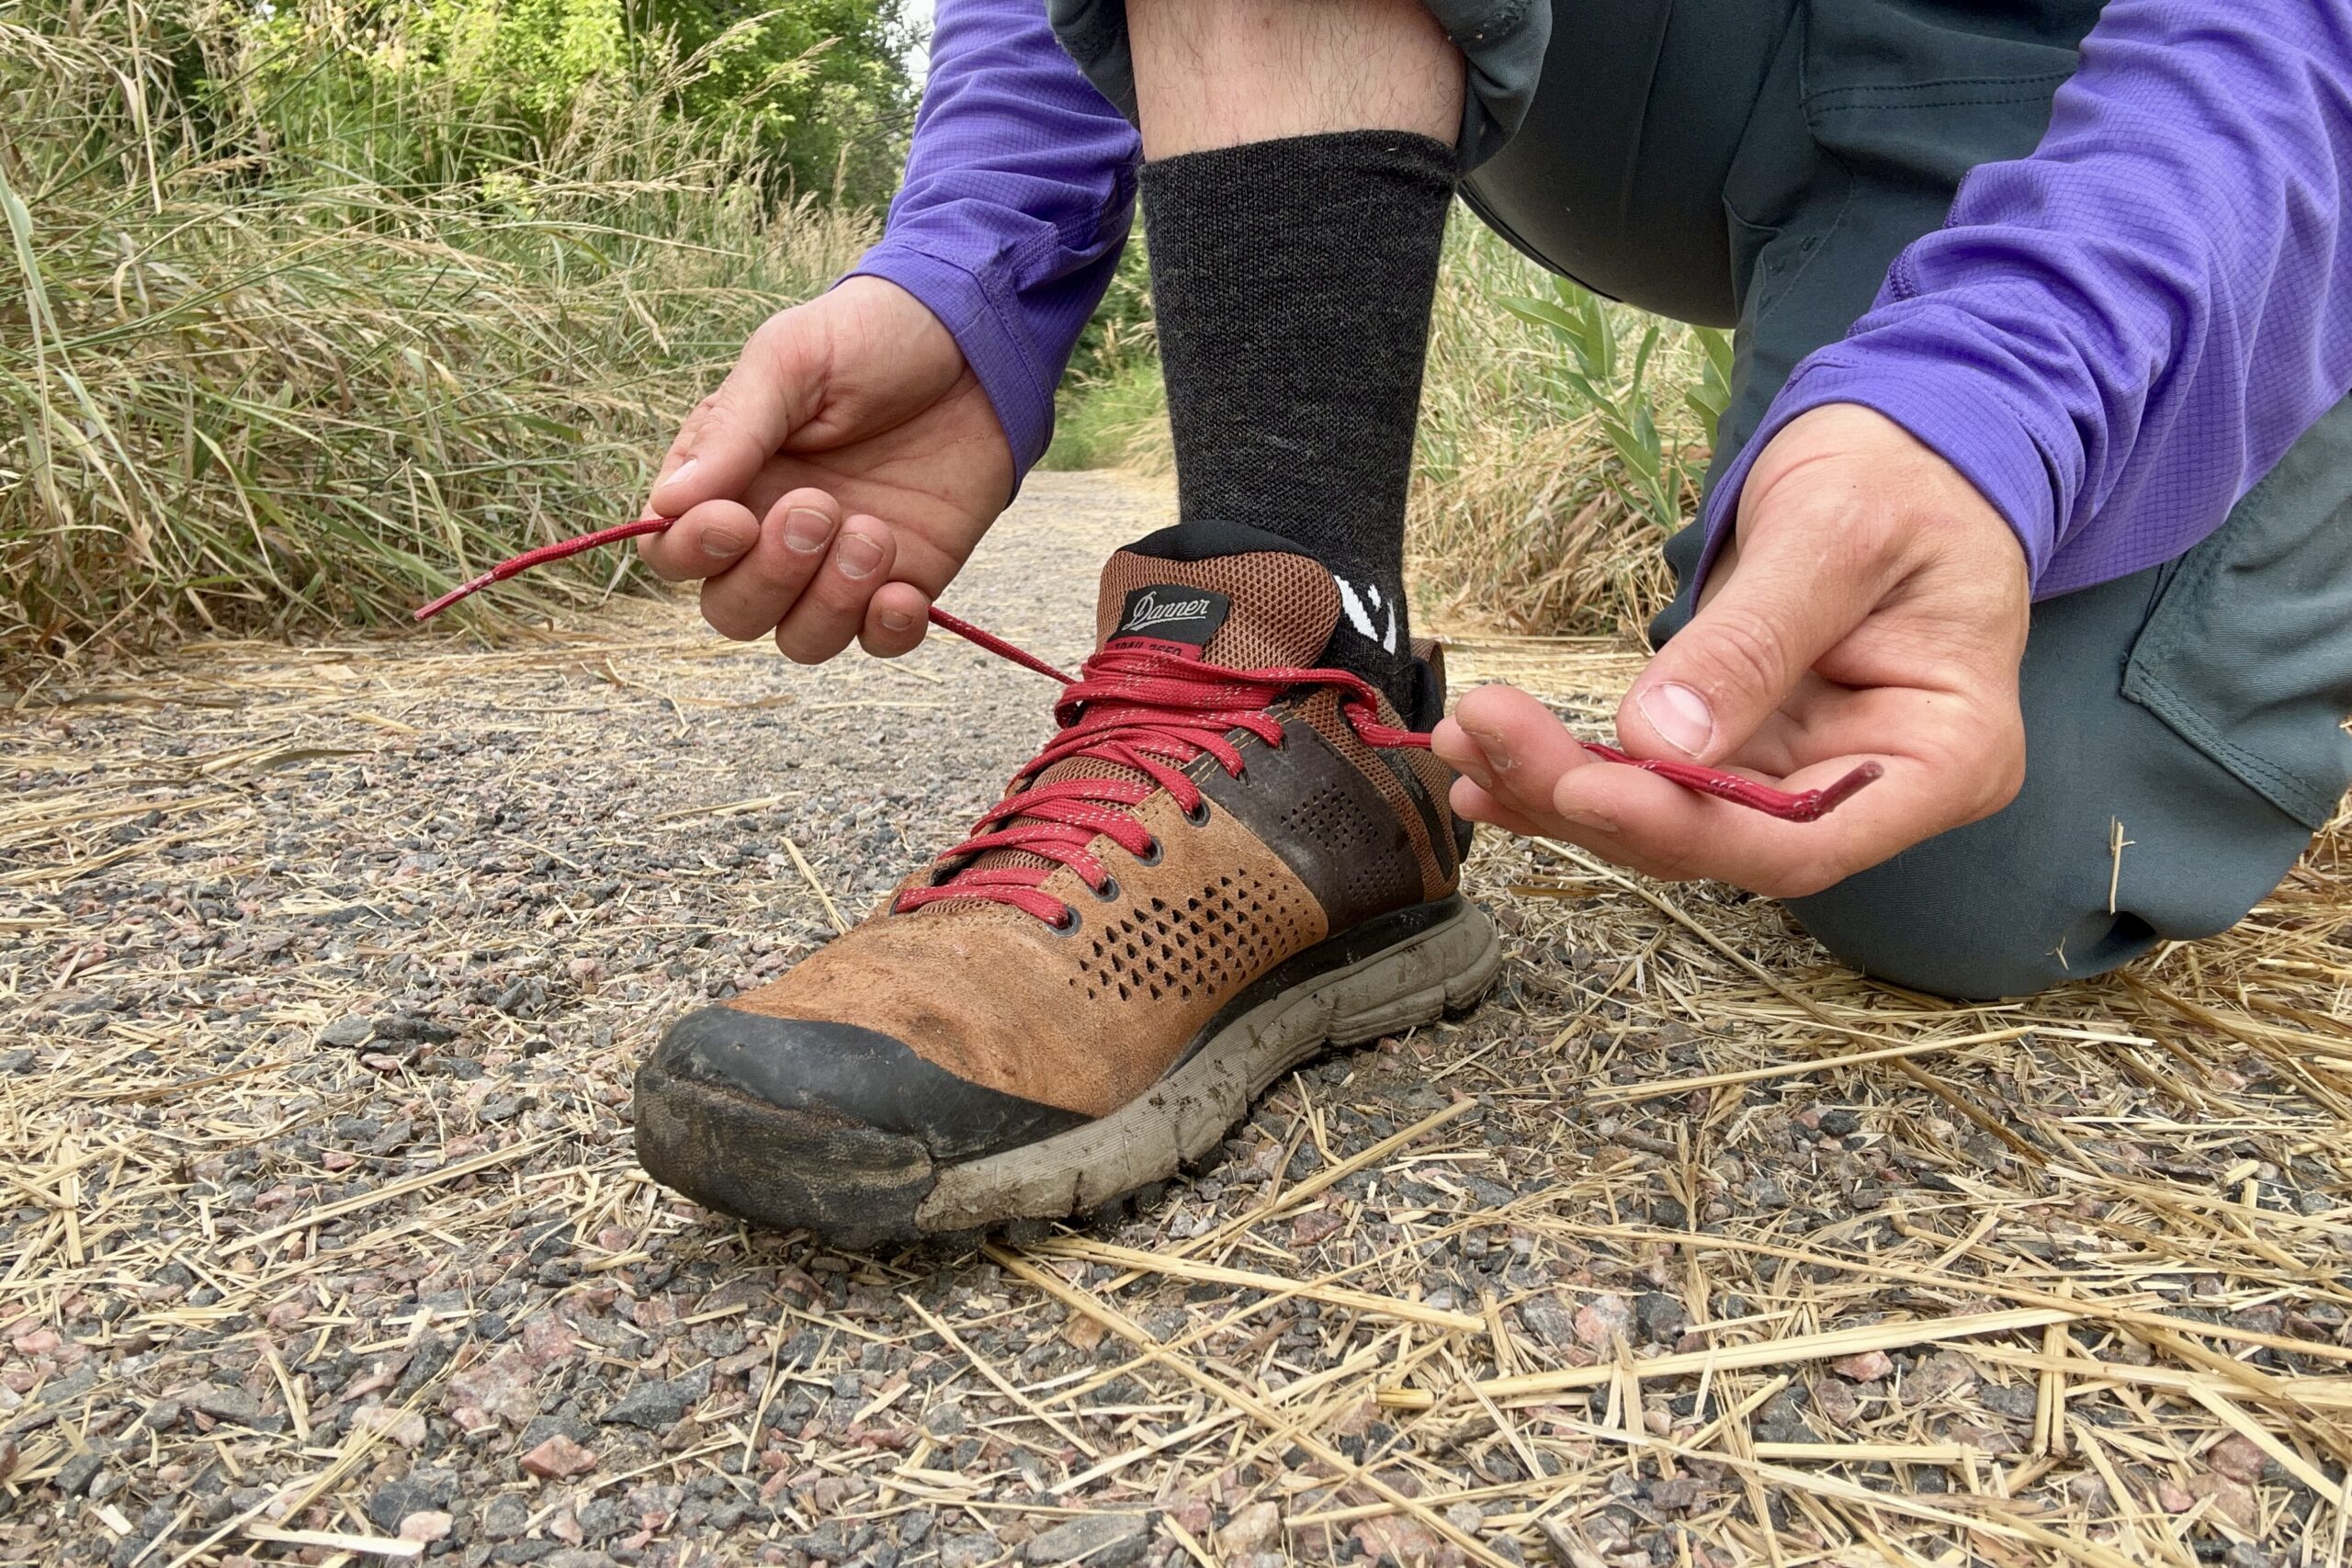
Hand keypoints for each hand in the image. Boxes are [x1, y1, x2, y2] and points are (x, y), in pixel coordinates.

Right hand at [638, 276, 1015, 660]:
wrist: (977, 345)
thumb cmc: (870, 338)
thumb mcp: (791, 361)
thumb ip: (733, 432)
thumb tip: (668, 504)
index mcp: (728, 478)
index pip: (673, 549)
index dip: (693, 552)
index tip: (736, 521)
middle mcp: (773, 532)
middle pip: (732, 610)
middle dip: (771, 578)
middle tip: (821, 507)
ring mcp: (839, 564)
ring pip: (801, 639)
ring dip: (830, 604)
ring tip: (873, 534)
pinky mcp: (904, 579)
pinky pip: (877, 642)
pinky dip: (886, 632)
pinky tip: (904, 593)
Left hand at [1431, 403, 2030, 897]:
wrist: (1903, 448)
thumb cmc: (1900, 477)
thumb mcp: (1835, 535)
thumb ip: (1753, 640)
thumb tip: (1658, 738)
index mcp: (1944, 759)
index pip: (1803, 841)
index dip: (1686, 828)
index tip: (1584, 788)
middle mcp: (1870, 791)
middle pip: (1718, 839)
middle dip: (1590, 799)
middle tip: (1485, 735)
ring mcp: (1801, 776)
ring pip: (1668, 819)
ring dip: (1556, 787)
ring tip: (1466, 739)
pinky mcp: (1744, 749)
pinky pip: (1650, 778)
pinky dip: (1567, 768)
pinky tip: (1488, 761)